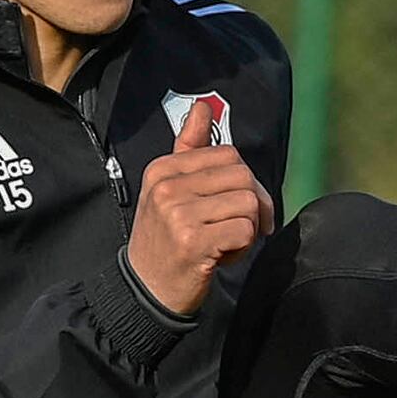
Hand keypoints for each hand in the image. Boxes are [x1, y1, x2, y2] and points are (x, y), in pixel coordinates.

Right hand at [126, 96, 276, 315]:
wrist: (145, 290)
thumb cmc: (165, 240)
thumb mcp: (168, 191)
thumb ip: (188, 149)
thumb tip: (203, 107)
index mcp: (161, 170)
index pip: (228, 155)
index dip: (242, 182)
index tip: (232, 207)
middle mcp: (166, 188)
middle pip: (243, 177)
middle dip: (251, 205)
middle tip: (235, 229)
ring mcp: (177, 214)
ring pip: (248, 204)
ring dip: (247, 229)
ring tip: (222, 243)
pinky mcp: (193, 242)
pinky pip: (245, 231)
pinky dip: (242, 248)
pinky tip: (220, 257)